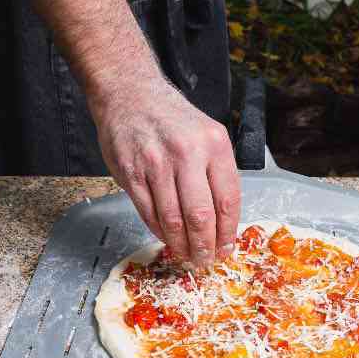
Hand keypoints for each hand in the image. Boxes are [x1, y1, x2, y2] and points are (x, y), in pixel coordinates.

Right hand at [95, 75, 240, 266]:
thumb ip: (214, 172)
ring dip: (181, 244)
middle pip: (200, 215)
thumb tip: (221, 220)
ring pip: (173, 219)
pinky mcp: (132, 173)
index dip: (227, 232)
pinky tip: (167, 238)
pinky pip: (149, 212)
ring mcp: (157, 164)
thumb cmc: (171, 120)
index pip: (227, 199)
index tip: (225, 249)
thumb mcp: (205, 135)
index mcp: (214, 144)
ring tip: (186, 255)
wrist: (131, 96)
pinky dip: (160, 231)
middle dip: (204, 246)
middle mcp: (187, 153)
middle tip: (204, 261)